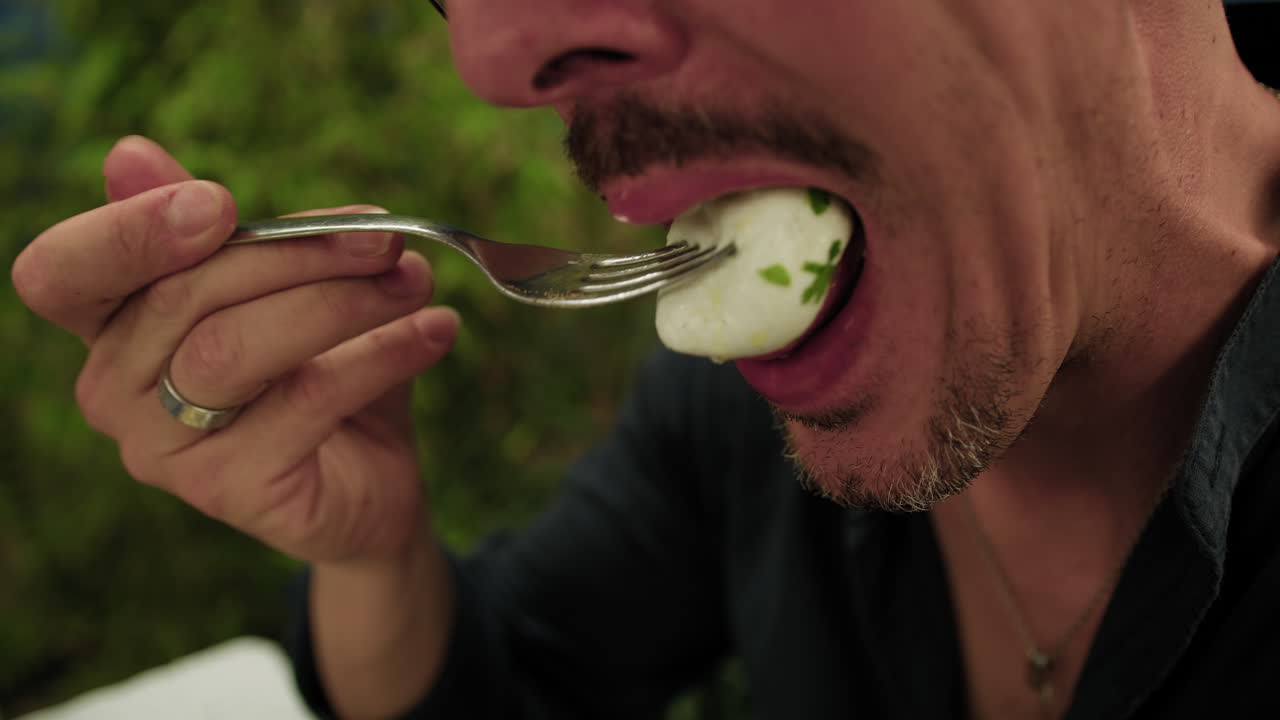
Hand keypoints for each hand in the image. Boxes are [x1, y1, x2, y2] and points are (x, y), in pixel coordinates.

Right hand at [11, 136, 458, 564]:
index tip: (221, 203)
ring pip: (234, 350)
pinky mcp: (234, 490)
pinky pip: (307, 402)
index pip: (60, 273)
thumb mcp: (283, 290)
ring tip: (414, 279)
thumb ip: (227, 232)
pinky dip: (383, 355)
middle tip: (385, 235)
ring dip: (342, 300)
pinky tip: (436, 329)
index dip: (125, 232)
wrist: (372, 479)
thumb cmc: (319, 369)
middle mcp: (114, 392)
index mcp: (109, 328)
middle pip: (183, 297)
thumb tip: (130, 152)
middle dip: (297, 253)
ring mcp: (166, 452)